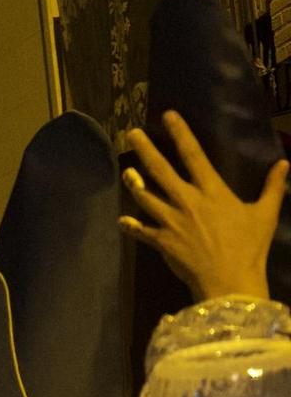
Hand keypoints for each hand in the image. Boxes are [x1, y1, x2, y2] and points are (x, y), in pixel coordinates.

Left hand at [121, 111, 285, 299]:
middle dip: (144, 150)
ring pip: (146, 197)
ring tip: (125, 170)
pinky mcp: (161, 241)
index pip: (193, 155)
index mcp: (211, 192)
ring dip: (134, 183)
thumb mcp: (266, 214)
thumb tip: (284, 163)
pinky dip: (131, 226)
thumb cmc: (249, 247)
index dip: (180, 134)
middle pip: (160, 170)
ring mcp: (170, 221)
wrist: (229, 280)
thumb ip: (273, 187)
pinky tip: (122, 221)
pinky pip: (142, 231)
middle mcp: (187, 201)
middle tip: (131, 133)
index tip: (168, 115)